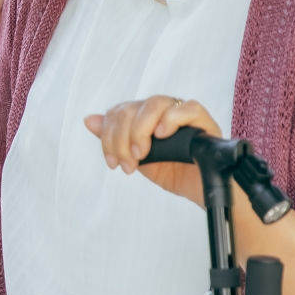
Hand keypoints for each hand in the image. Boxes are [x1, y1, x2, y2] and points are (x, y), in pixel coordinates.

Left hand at [83, 95, 222, 205]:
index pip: (120, 111)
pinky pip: (189, 108)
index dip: (109, 135)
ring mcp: (184, 114)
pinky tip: (162, 135)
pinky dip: (172, 119)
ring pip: (156, 102)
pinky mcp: (205, 121)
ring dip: (141, 129)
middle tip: (128, 163)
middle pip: (133, 107)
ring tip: (142, 154)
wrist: (203, 192)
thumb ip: (115, 140)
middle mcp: (163, 112)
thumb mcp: (138, 159)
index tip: (113, 162)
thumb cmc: (175, 173)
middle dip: (122, 138)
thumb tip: (89, 120)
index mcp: (146, 118)